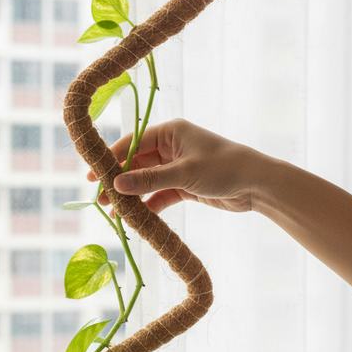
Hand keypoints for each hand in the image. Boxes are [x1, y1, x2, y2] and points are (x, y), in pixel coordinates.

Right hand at [87, 119, 270, 215]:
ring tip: (117, 214)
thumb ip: (149, 180)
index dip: (111, 159)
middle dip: (120, 182)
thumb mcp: (184, 174)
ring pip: (147, 181)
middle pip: (137, 164)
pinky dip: (150, 205)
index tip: (94, 176)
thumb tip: (117, 185)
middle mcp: (172, 146)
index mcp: (171, 132)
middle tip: (101, 200)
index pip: (132, 143)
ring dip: (133, 197)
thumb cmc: (223, 168)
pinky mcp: (186, 185)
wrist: (257, 185)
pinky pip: (161, 194)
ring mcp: (178, 166)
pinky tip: (139, 219)